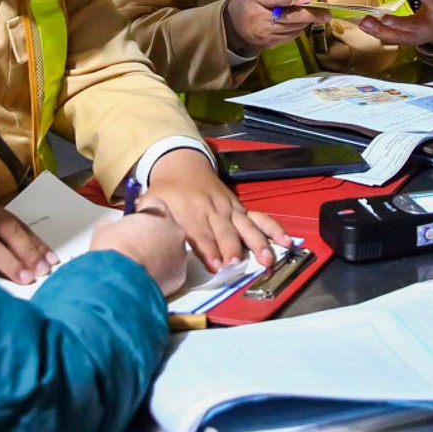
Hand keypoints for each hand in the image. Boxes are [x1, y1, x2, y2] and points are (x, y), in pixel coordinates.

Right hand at [90, 195, 190, 293]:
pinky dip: (162, 273)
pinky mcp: (179, 274)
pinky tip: (146, 276)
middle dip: (153, 235)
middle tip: (136, 245)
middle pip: (166, 228)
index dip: (142, 214)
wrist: (119, 279)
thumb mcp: (104, 228)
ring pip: (171, 250)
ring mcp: (180, 253)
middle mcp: (174, 230)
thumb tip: (114, 229)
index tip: (134, 221)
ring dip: (159, 255)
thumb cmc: (113, 252)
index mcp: (159, 213)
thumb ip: (116, 223)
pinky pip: (172, 270)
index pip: (154, 205)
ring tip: (139, 264)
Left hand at [144, 148, 288, 272]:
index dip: (209, 250)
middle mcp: (213, 210)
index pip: (200, 234)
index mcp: (190, 211)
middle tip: (237, 264)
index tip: (215, 265)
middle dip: (232, 249)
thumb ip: (151, 222)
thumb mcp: (152, 203)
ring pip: (246, 227)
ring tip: (266, 259)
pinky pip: (260, 219)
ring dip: (257, 243)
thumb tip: (147, 243)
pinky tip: (284, 241)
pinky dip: (273, 230)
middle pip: (225, 232)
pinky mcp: (240, 209)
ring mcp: (230, 209)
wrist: (182, 166)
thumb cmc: (167, 192)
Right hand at [224, 0, 327, 53]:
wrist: (232, 28)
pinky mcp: (272, 44)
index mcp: (258, 2)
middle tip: (327, 14)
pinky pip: (291, 36)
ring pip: (294, 28)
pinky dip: (299, 29)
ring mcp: (268, 35)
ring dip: (306, 22)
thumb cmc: (247, 5)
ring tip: (317, 16)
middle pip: (291, 18)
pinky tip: (302, 23)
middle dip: (311, 15)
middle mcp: (264, 21)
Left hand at [359, 0, 432, 48]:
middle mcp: (427, 28)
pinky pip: (390, 39)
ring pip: (398, 37)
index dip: (432, 0)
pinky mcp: (405, 40)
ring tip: (365, 23)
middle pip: (413, 28)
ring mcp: (415, 37)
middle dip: (399, 24)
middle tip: (384, 19)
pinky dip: (376, 33)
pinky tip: (363, 25)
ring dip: (381, 31)